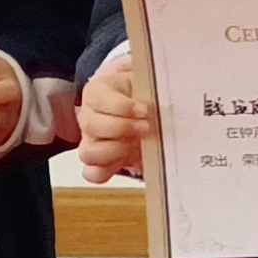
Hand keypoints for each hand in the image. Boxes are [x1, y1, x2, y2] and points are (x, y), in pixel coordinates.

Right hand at [75, 55, 154, 183]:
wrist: (137, 108)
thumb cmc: (140, 94)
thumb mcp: (143, 83)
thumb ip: (149, 87)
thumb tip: (169, 90)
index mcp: (97, 93)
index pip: (100, 99)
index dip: (122, 106)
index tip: (145, 109)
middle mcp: (89, 118)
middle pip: (91, 126)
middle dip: (121, 128)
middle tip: (147, 127)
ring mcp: (91, 142)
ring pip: (89, 152)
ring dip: (115, 151)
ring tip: (139, 146)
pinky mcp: (98, 162)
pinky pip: (92, 173)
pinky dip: (106, 172)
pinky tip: (126, 163)